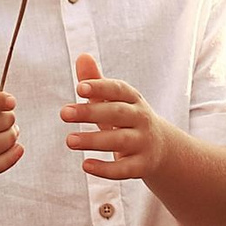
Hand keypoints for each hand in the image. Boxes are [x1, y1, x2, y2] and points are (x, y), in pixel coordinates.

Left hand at [62, 52, 174, 179]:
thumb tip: (82, 57)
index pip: (118, 90)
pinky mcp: (142, 166)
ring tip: (69, 140)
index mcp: (133, 99)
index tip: (79, 88)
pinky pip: (124, 169)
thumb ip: (97, 83)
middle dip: (91, 112)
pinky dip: (106, 169)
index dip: (101, 87)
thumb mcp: (115, 101)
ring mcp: (143, 143)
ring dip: (94, 140)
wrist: (161, 148)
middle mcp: (141, 119)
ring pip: (120, 141)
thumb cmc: (128, 120)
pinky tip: (85, 165)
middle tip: (63, 113)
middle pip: (118, 113)